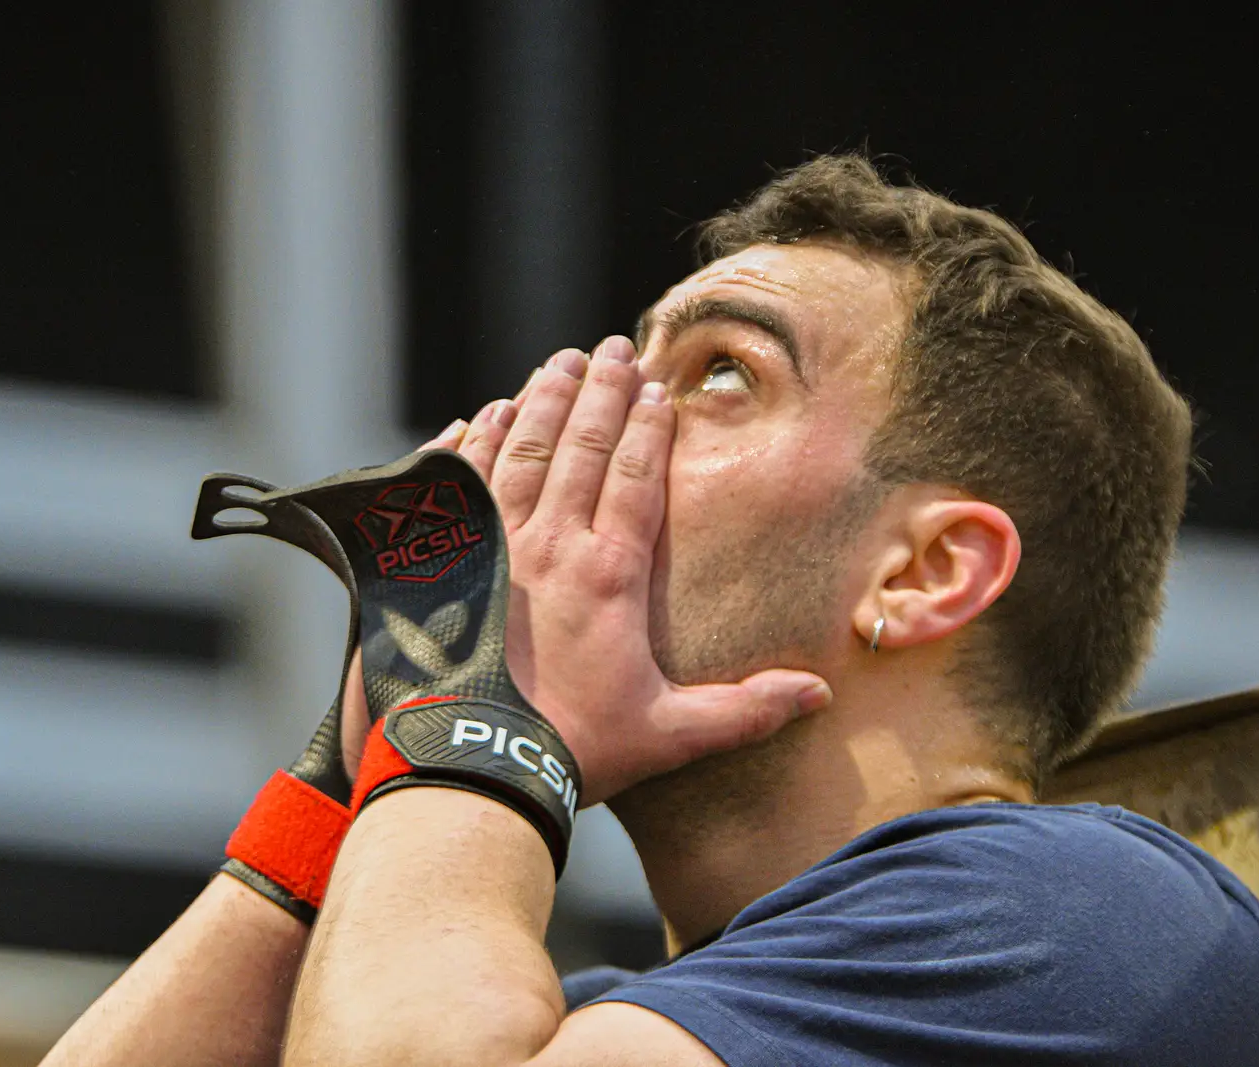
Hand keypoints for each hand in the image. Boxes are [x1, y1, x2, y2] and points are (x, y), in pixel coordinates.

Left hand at [465, 336, 830, 802]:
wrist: (466, 769)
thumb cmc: (569, 751)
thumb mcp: (667, 735)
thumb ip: (743, 710)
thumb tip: (818, 693)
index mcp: (608, 575)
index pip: (636, 479)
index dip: (649, 429)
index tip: (657, 388)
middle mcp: (548, 545)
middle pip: (579, 447)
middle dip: (600, 393)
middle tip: (611, 348)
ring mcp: (488, 546)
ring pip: (518, 451)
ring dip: (540, 401)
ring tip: (558, 364)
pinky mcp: (439, 559)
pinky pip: (456, 480)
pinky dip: (471, 441)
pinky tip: (479, 414)